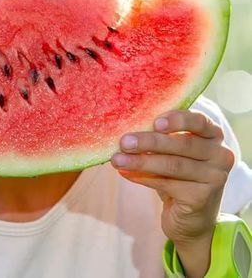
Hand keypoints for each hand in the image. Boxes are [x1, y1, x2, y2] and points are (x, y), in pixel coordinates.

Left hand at [111, 110, 234, 277]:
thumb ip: (158, 138)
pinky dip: (143, 178)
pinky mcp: (202, 198)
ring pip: (173, 165)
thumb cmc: (176, 175)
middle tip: (124, 142)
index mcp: (213, 135)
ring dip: (141, 162)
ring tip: (118, 160)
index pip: (198, 121)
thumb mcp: (171, 152)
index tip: (155, 122)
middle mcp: (220, 155)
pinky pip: (168, 184)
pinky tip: (126, 173)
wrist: (190, 218)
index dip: (177, 120)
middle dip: (150, 142)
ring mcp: (215, 178)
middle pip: (183, 144)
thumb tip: (126, 132)